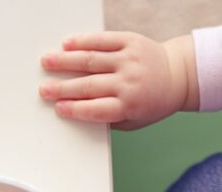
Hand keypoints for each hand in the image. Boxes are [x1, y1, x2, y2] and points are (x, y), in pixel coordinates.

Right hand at [39, 32, 198, 129]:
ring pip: (91, 60)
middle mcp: (129, 82)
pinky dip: (83, 41)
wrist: (177, 76)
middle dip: (63, 88)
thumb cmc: (151, 103)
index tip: (58, 108)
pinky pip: (103, 40)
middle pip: (89, 85)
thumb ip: (109, 119)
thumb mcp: (133, 120)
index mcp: (130, 106)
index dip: (75, 109)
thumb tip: (77, 112)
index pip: (96, 109)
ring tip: (47, 62)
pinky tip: (68, 44)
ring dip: (66, 61)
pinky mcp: (130, 41)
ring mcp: (129, 60)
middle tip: (44, 90)